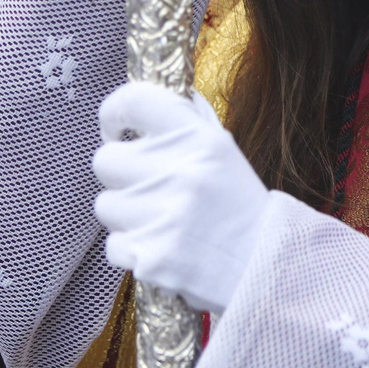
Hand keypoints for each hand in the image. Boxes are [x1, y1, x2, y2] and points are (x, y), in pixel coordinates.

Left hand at [93, 81, 270, 314]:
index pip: (134, 101)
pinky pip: (113, 245)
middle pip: (106, 159)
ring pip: (105, 204)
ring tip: (160, 220)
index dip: (114, 112)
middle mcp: (181, 171)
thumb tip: (140, 106)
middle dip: (121, 173)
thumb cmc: (238, 206)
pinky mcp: (150, 256)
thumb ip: (185, 126)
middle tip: (147, 185)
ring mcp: (163, 215)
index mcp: (200, 138)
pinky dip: (131, 248)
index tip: (116, 130)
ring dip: (125, 213)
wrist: (263, 266)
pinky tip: (162, 246)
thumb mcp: (225, 152)